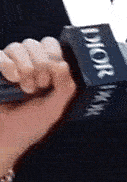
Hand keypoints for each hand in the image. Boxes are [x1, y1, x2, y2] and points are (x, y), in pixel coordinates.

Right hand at [0, 37, 77, 169]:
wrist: (6, 138)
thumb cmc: (30, 123)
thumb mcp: (55, 108)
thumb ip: (65, 87)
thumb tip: (62, 63)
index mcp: (45, 68)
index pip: (51, 44)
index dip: (54, 55)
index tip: (54, 76)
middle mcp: (26, 63)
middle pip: (35, 43)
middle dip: (41, 65)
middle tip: (40, 86)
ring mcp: (8, 65)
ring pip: (18, 47)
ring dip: (26, 68)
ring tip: (26, 89)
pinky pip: (0, 54)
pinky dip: (8, 65)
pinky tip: (12, 79)